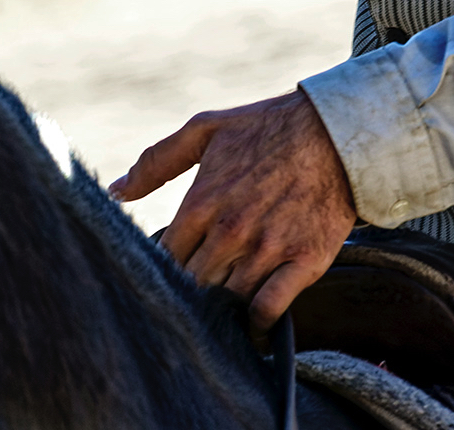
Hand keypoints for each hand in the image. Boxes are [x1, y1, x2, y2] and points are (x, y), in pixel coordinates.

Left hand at [110, 89, 356, 330]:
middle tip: (189, 300)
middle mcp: (231, 230)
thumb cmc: (267, 127)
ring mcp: (268, 249)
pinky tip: (250, 327)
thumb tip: (116, 191)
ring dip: (220, 310)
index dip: (162, 271)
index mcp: (203, 201)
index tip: (167, 276)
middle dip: (188, 294)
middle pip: (193, 285)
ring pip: (227, 302)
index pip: (165, 259)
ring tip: (217, 314)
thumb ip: (158, 161)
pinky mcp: (303, 262)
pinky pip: (268, 310)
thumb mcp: (207, 129)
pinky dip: (255, 325)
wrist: (337, 132)